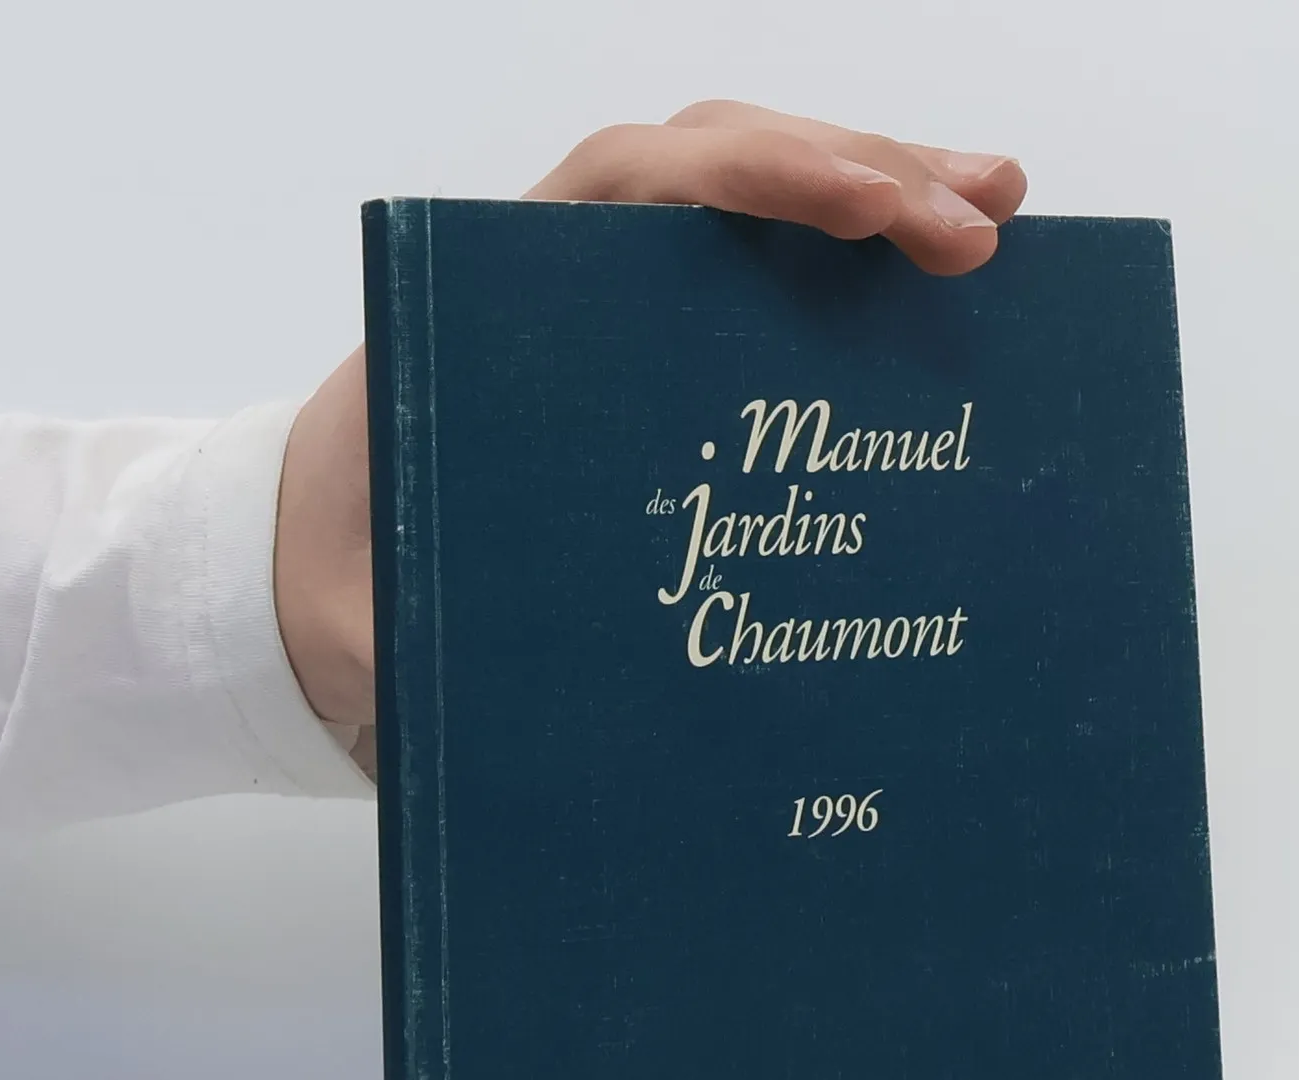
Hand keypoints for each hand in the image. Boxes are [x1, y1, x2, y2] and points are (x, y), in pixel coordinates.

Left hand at [273, 102, 1027, 735]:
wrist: (305, 581)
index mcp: (487, 309)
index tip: (877, 216)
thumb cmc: (340, 584)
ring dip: (874, 195)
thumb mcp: (356, 623)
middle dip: (860, 174)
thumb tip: (468, 688)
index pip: (636, 190)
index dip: (764, 184)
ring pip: (750, 212)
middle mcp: (555, 282)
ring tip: (993, 214)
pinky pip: (753, 283)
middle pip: (720, 171)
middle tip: (984, 220)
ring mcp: (610, 312)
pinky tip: (929, 292)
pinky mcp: (647, 360)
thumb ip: (395, 646)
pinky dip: (844, 274)